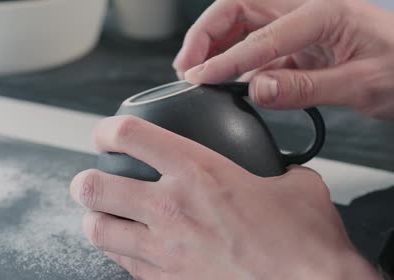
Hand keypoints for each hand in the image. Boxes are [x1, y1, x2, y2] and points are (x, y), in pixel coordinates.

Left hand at [70, 115, 380, 279]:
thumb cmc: (305, 246)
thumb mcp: (298, 188)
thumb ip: (280, 170)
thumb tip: (281, 171)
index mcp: (200, 173)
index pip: (131, 135)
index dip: (108, 129)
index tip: (107, 134)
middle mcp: (172, 209)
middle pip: (94, 186)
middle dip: (88, 179)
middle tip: (96, 178)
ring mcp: (165, 251)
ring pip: (98, 230)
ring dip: (96, 218)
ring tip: (105, 214)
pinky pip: (124, 265)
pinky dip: (121, 253)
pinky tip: (133, 248)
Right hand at [173, 0, 393, 120]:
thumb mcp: (362, 87)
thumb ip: (305, 88)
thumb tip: (256, 89)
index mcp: (324, 11)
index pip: (259, 35)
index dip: (224, 60)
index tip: (198, 80)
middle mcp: (311, 9)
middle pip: (241, 9)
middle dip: (207, 35)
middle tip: (186, 68)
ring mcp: (308, 24)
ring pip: (247, 24)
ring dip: (219, 45)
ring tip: (199, 74)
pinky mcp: (308, 42)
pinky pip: (264, 46)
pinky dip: (242, 61)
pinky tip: (232, 80)